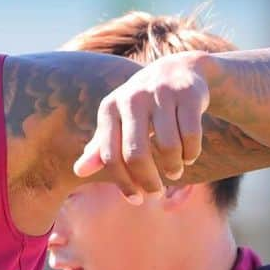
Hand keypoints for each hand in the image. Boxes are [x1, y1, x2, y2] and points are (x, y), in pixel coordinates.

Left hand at [73, 52, 208, 200]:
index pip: (110, 155)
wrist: (177, 70)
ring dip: (173, 167)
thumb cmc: (141, 106)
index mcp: (110, 108)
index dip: (123, 183)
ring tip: (174, 171)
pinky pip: (191, 135)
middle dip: (148, 181)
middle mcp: (132, 98)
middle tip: (156, 193)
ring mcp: (160, 93)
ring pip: (168, 146)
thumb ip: (100, 147)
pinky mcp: (187, 93)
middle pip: (136, 154)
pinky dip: (191, 153)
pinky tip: (189, 156)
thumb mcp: (117, 122)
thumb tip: (78, 171)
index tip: (136, 199)